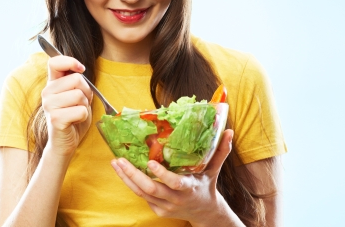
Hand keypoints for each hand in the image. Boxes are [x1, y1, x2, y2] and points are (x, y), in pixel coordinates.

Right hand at [41, 56, 92, 157]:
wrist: (65, 141)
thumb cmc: (74, 116)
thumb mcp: (78, 95)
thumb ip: (77, 82)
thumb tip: (79, 70)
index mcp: (52, 84)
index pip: (54, 62)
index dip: (70, 61)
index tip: (81, 68)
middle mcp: (47, 92)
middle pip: (77, 79)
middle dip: (86, 92)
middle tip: (80, 103)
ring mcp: (49, 105)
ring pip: (80, 95)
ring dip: (85, 105)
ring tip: (76, 112)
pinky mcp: (55, 118)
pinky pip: (81, 111)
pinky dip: (84, 116)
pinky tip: (75, 121)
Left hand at [111, 129, 238, 224]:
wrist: (204, 212)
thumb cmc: (207, 186)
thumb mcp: (214, 170)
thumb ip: (221, 151)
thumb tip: (229, 131)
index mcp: (188, 188)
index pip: (174, 183)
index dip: (162, 174)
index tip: (150, 163)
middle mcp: (174, 199)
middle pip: (150, 189)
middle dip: (133, 174)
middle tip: (120, 160)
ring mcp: (164, 206)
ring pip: (141, 193)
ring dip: (126, 178)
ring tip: (116, 162)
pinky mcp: (157, 210)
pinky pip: (141, 196)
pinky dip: (130, 183)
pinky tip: (122, 171)